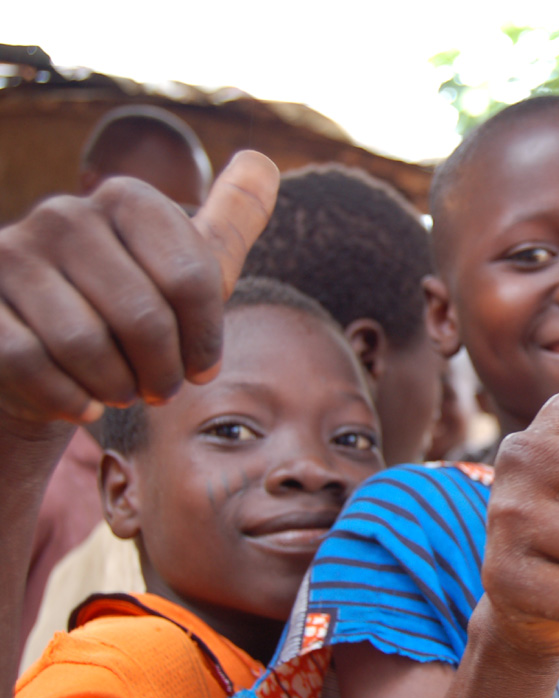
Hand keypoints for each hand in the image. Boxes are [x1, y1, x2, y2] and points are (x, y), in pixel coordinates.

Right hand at [0, 152, 278, 426]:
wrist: (49, 346)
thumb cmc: (135, 304)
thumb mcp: (190, 263)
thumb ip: (232, 217)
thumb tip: (261, 161)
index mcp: (127, 200)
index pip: (192, 278)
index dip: (204, 340)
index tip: (202, 368)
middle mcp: (64, 214)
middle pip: (143, 315)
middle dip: (162, 371)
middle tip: (161, 390)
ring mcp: (11, 254)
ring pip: (84, 342)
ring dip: (115, 386)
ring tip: (122, 392)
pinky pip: (30, 361)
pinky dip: (67, 396)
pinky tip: (83, 404)